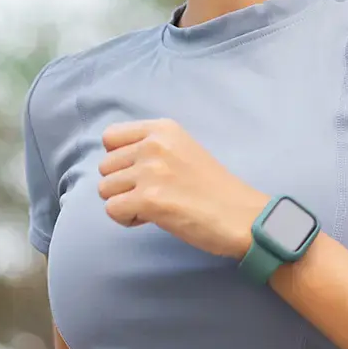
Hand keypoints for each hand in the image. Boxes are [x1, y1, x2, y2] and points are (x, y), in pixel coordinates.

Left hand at [97, 118, 266, 256]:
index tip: (140, 172)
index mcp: (163, 129)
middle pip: (105, 167)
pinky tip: (153, 218)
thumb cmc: (216, 189)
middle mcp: (154, 145)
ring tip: (156, 206)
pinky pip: (112, 210)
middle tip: (154, 194)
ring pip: (105, 190)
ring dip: (125, 202)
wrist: (242, 216)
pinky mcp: (148, 199)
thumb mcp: (184, 151)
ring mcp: (150, 171)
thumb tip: (119, 166)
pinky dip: (128, 219)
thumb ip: (153, 150)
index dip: (119, 160)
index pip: (110, 138)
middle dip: (123, 184)